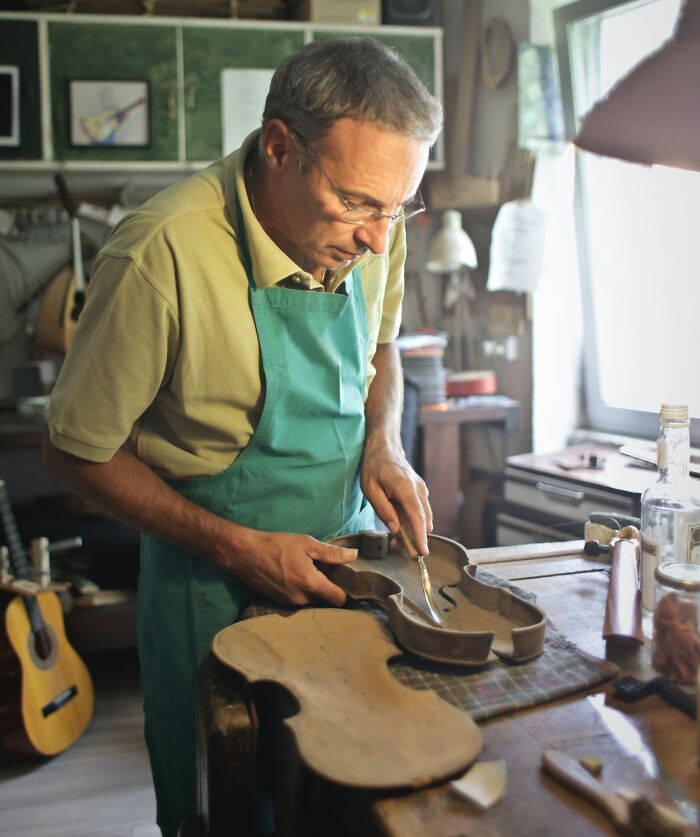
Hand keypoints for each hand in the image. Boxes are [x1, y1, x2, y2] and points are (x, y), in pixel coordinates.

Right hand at [223, 529, 356, 607]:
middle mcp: (301, 599)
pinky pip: (299, 600)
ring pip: (311, 601)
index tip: (347, 580)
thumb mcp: (306, 544)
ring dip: (314, 590)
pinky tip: (296, 576)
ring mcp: (288, 603)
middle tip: (329, 572)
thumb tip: (354, 555)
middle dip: (329, 588)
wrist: (244, 554)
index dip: (346, 591)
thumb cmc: (276, 546)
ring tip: (311, 572)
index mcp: (310, 584)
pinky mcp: (279, 603)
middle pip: (325, 601)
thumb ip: (331, 553)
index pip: (338, 599)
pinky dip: (301, 591)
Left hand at [360, 438, 431, 554]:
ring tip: (399, 539)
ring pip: (425, 517)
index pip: (417, 516)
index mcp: (405, 487)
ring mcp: (422, 489)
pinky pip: (422, 511)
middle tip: (402, 550)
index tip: (423, 552)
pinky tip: (401, 525)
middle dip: (417, 538)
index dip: (420, 536)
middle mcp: (419, 489)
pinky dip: (415, 521)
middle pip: (425, 520)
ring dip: (416, 530)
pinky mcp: (421, 491)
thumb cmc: (374, 466)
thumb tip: (396, 529)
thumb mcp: (370, 489)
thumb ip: (383, 510)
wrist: (385, 446)